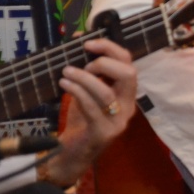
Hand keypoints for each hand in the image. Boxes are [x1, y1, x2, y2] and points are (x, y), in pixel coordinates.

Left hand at [49, 38, 136, 186]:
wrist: (72, 154)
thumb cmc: (81, 121)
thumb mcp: (87, 92)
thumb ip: (88, 71)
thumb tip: (77, 39)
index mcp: (126, 93)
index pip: (129, 63)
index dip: (111, 48)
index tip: (88, 43)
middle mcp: (128, 106)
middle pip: (128, 74)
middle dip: (104, 62)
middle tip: (84, 64)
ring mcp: (118, 121)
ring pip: (106, 91)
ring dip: (84, 77)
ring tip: (66, 72)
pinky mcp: (103, 133)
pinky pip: (92, 107)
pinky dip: (77, 91)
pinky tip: (64, 84)